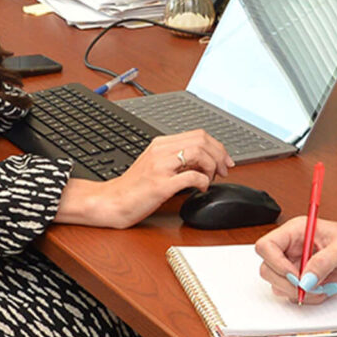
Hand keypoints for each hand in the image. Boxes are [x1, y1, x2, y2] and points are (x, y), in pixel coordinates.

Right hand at [65, 130, 230, 227]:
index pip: (198, 134)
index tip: (224, 160)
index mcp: (161, 144)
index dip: (217, 146)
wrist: (112, 201)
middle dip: (219, 155)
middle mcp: (161, 151)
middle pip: (202, 140)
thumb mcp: (156, 166)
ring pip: (199, 153)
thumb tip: (204, 161)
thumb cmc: (134, 188)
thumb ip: (177, 160)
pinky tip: (201, 189)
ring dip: (212, 167)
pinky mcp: (160, 184)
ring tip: (210, 179)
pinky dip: (203, 182)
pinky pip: (191, 176)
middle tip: (223, 170)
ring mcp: (160, 166)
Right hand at [255, 215, 336, 304]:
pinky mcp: (302, 279)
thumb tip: (305, 279)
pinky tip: (321, 290)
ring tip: (320, 289)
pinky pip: (291, 292)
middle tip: (308, 287)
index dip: (275, 262)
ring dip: (297, 292)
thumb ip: (323, 262)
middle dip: (286, 282)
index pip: (267, 245)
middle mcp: (291, 247)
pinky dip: (305, 297)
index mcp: (296, 230)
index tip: (295, 274)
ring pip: (277, 283)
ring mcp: (295, 264)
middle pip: (267, 268)